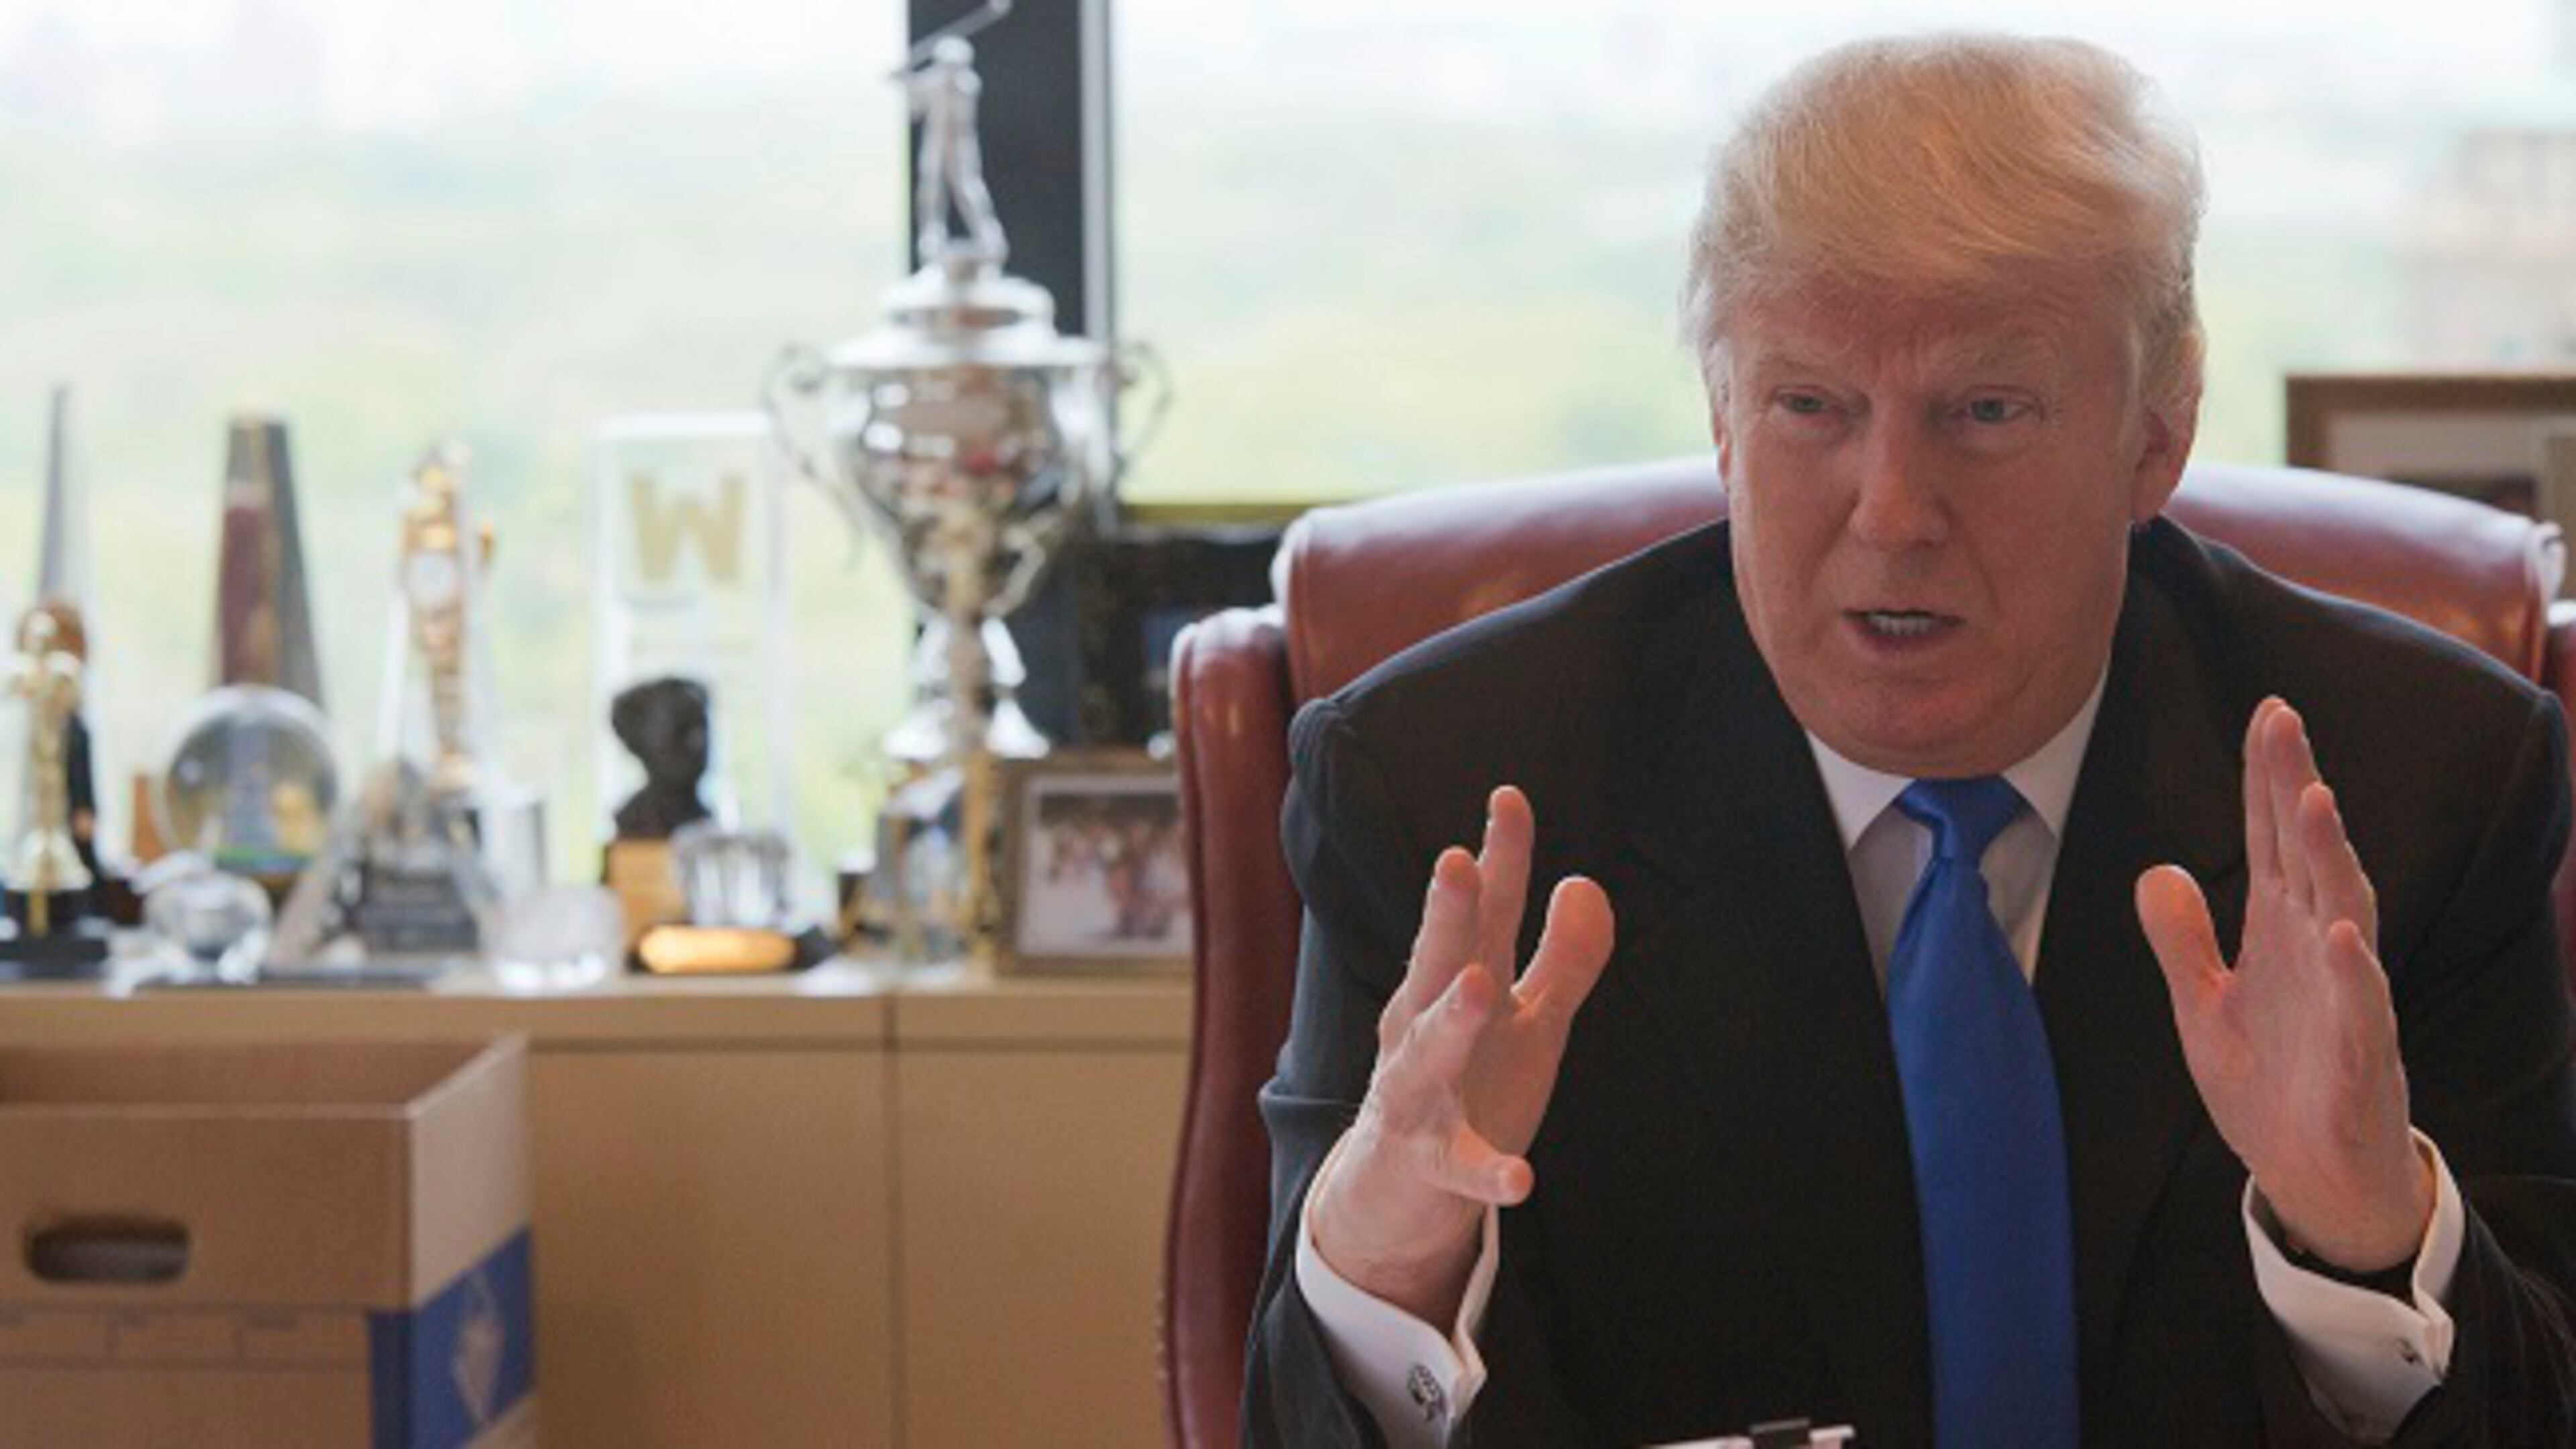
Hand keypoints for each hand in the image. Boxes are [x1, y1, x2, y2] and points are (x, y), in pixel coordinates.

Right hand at [1307, 785, 1616, 1323]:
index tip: (1509, 796)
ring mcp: (1422, 1093)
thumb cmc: (1473, 1085)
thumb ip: (1564, 957)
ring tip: (1482, 985)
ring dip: (1454, 1019)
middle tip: (1458, 862)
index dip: (1499, 858)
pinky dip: (1488, 1174)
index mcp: (1458, 984)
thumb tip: (1585, 881)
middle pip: (1436, 962)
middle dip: (1448, 915)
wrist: (1402, 1187)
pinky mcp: (1432, 1162)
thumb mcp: (1532, 1021)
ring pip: (1429, 1052)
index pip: (1484, 913)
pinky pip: (1461, 1168)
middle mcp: (1425, 1027)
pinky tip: (1522, 1178)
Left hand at [2135, 699, 2432, 1271]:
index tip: (2267, 711)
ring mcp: (2345, 1003)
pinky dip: (2352, 971)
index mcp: (2279, 936)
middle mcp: (2318, 954)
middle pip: (2309, 856)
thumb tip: (2157, 870)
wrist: (2316, 1182)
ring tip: (2313, 799)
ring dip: (2331, 859)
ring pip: (2344, 914)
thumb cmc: (2273, 1088)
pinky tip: (2339, 932)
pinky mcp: (2359, 1062)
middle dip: (2296, 787)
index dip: (2266, 779)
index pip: (2271, 842)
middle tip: (2283, 719)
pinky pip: (2361, 1011)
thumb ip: (2183, 940)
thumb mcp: (2204, 1007)